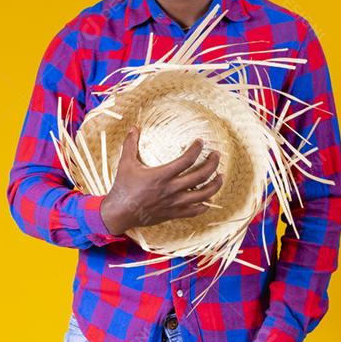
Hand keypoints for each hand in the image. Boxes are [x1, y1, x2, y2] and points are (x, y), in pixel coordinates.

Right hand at [99, 126, 221, 235]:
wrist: (120, 213)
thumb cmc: (122, 187)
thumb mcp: (125, 163)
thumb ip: (130, 144)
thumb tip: (133, 127)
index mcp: (162, 175)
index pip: (187, 159)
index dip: (197, 149)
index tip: (200, 142)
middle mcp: (171, 189)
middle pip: (201, 175)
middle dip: (213, 164)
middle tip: (217, 156)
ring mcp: (174, 203)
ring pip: (203, 194)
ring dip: (215, 184)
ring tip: (220, 176)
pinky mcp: (173, 213)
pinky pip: (194, 211)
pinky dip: (204, 205)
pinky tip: (208, 200)